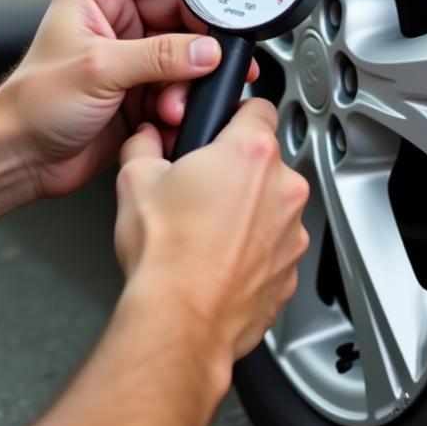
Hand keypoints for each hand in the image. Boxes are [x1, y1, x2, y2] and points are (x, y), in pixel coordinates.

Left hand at [0, 0, 256, 200]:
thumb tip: (206, 50)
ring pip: (184, 56)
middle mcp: (116, 21)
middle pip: (180, 14)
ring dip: (187, 80)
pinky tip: (169, 116)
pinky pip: (178, 88)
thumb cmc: (34, 102)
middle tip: (215, 58)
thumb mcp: (99, 67)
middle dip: (198, 41)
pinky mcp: (140, 92)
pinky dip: (181, 102)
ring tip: (173, 101)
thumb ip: (159, 55)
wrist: (22, 157)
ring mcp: (131, 57)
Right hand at [115, 100, 309, 359]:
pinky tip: (217, 258)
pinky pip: (272, 247)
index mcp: (250, 152)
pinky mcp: (289, 272)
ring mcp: (291, 233)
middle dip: (235, 167)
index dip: (234, 113)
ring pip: (271, 205)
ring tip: (205, 228)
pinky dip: (251, 249)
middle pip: (264, 159)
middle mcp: (282, 189)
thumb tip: (144, 138)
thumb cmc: (165, 253)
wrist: (180, 320)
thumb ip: (143, 144)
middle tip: (198, 184)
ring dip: (247, 210)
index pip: (258, 106)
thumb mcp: (135, 177)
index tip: (221, 125)